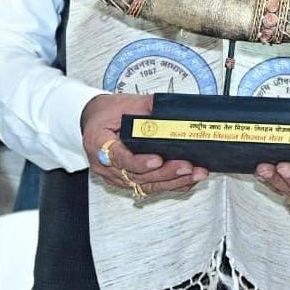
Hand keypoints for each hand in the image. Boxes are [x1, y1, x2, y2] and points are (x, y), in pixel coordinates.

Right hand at [81, 93, 207, 195]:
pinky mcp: (128, 180)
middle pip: (136, 176)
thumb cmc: (106, 113)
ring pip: (145, 185)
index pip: (119, 158)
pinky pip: (149, 186)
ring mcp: (117, 176)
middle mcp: (106, 165)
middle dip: (165, 173)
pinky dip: (170, 184)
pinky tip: (187, 180)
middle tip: (187, 167)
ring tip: (194, 174)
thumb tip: (171, 109)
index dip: (139, 162)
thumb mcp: (123, 103)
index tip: (157, 160)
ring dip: (172, 182)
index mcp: (100, 144)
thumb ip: (146, 107)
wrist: (95, 119)